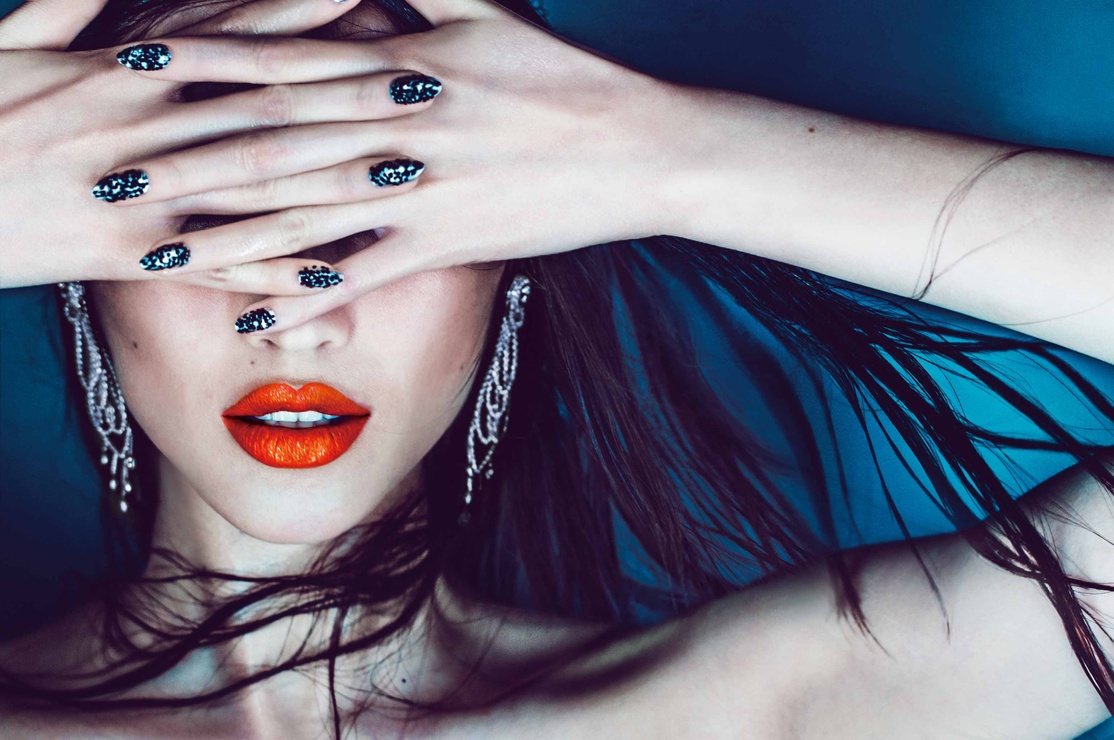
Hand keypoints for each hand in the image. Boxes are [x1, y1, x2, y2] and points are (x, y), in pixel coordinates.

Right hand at [0, 0, 438, 294]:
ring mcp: (138, 196)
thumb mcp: (12, 37)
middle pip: (265, 112)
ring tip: (404, 177)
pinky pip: (212, 268)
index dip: (301, 16)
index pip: (230, 37)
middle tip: (423, 90)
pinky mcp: (125, 256)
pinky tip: (334, 277)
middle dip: (349, 100)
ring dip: (334, 184)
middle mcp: (140, 131)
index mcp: (119, 70)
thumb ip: (77, 1)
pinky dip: (272, 273)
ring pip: (254, 190)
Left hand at [120, 0, 682, 331]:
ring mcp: (420, 191)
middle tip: (113, 174)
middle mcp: (398, 126)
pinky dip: (309, 297)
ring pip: (305, 214)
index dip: (206, 60)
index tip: (136, 65)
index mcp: (404, 62)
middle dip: (187, 158)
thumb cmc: (566, 76)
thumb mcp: (491, 7)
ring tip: (155, 253)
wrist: (639, 148)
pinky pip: (364, 274)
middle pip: (275, 142)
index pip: (286, 59)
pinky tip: (254, 318)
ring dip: (225, 235)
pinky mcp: (445, 245)